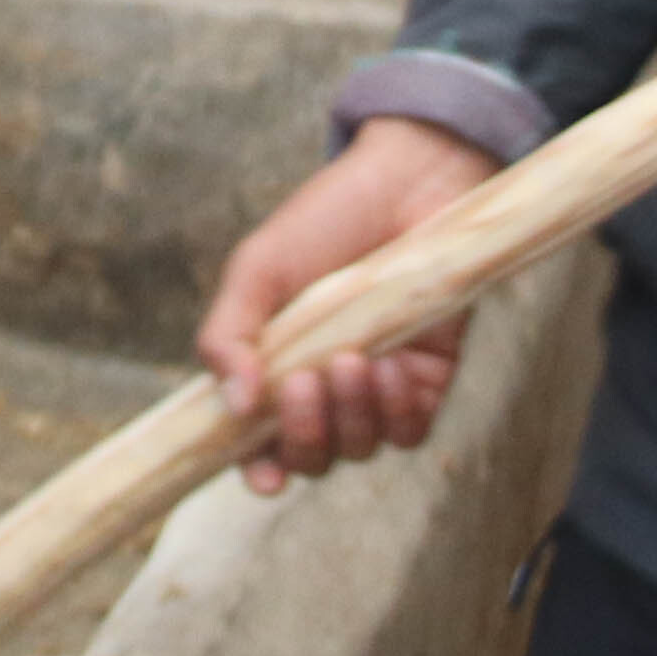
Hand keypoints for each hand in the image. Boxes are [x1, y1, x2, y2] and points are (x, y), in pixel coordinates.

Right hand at [200, 117, 502, 490]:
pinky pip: (410, 431)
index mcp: (272, 369)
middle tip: (305, 381)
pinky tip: (391, 365)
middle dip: (306, 435)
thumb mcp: (257, 271)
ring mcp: (375, 390)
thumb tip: (235, 405)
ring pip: (360, 448)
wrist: (407, 181)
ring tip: (353, 359)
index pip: (259, 444)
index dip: (259, 470)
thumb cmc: (325, 219)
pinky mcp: (426, 380)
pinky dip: (396, 411)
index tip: (262, 474)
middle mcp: (323, 391)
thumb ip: (230, 336)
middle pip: (311, 457)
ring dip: (352, 417)